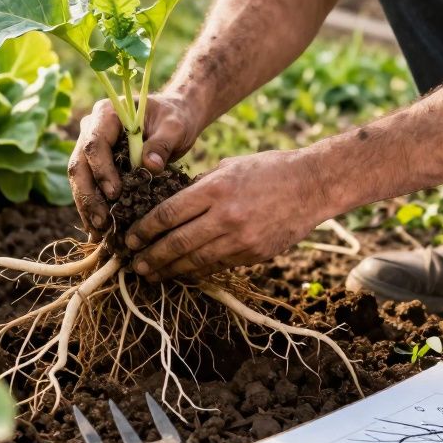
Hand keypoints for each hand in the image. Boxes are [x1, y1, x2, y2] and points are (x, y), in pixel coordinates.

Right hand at [69, 93, 200, 234]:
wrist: (173, 118)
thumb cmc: (174, 119)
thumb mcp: (174, 127)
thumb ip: (162, 144)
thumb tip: (149, 166)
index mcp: (106, 114)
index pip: (95, 144)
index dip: (101, 170)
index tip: (115, 193)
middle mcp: (91, 129)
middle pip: (79, 164)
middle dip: (88, 195)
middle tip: (101, 221)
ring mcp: (90, 146)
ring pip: (79, 179)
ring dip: (87, 206)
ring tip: (99, 231)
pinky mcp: (96, 163)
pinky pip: (89, 186)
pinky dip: (93, 206)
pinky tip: (100, 228)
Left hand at [123, 150, 332, 281]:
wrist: (312, 185)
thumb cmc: (268, 169)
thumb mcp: (228, 168)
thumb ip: (200, 187)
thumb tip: (172, 206)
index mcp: (215, 189)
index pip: (168, 214)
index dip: (144, 230)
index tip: (130, 239)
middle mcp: (225, 216)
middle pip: (177, 242)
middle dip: (151, 256)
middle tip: (134, 265)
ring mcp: (241, 238)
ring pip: (195, 260)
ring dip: (170, 269)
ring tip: (153, 275)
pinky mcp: (254, 254)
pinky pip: (218, 265)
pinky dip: (197, 270)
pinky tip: (184, 272)